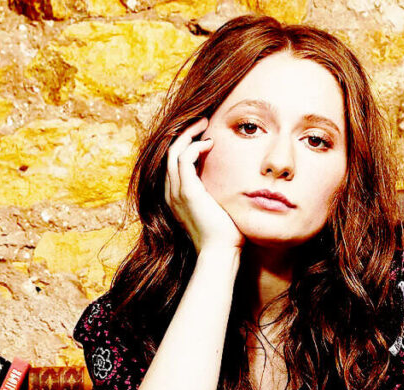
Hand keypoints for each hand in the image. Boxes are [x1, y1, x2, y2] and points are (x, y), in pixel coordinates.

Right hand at [164, 117, 243, 254]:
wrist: (220, 252)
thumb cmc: (225, 235)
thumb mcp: (218, 208)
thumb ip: (217, 193)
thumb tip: (234, 180)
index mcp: (176, 198)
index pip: (174, 163)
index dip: (186, 144)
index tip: (205, 135)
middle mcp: (171, 194)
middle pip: (169, 153)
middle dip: (185, 134)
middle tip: (203, 122)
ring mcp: (176, 193)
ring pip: (173, 151)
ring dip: (189, 134)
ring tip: (205, 125)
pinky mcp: (187, 192)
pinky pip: (183, 158)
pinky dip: (195, 146)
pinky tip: (210, 143)